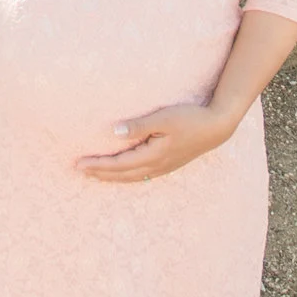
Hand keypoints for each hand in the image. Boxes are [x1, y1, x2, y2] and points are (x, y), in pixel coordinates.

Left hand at [75, 101, 235, 183]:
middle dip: (100, 174)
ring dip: (112, 177)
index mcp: (152, 155)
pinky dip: (126, 176)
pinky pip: (141, 175)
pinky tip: (122, 173)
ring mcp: (163, 167)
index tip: (79, 164)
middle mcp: (156, 166)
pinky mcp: (168, 164)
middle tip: (79, 171)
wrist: (216, 128)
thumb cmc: (190, 118)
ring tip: (95, 174)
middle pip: (122, 174)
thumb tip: (114, 131)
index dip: (98, 165)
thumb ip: (139, 126)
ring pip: (131, 177)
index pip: (118, 164)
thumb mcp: (164, 118)